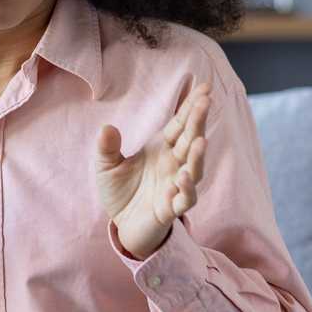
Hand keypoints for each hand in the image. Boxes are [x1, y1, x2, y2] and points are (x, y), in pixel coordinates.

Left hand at [95, 81, 211, 259]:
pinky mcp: (171, 208)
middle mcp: (174, 164)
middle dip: (198, 121)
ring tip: (200, 141)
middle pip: (190, 140)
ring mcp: (176, 185)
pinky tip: (183, 177)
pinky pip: (185, 199)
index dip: (192, 107)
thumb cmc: (121, 191)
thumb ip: (106, 148)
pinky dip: (186, 189)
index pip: (180, 124)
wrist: (123, 224)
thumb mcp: (106, 167)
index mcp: (162, 149)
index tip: (204, 87)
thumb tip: (106, 128)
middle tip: (205, 101)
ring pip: (194, 169)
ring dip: (198, 156)